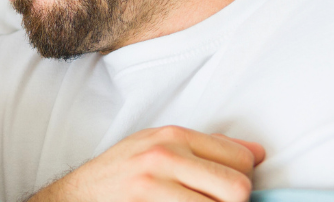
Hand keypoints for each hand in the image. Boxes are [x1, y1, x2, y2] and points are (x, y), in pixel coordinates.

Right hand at [30, 126, 265, 201]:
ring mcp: (154, 186)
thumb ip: (207, 147)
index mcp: (173, 136)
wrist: (77, 197)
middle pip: (237, 188)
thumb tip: (256, 154)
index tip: (227, 191)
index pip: (241, 159)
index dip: (243, 179)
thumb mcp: (158, 147)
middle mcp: (165, 156)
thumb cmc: (121, 173)